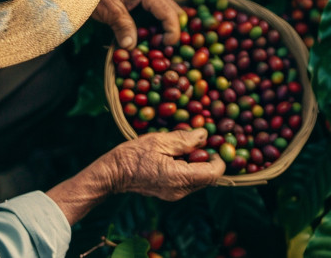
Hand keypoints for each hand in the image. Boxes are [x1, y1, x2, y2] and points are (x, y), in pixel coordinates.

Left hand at [91, 0, 183, 47]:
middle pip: (174, 13)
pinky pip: (153, 15)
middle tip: (163, 49)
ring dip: (163, 31)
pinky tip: (144, 40)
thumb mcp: (108, 7)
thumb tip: (131, 46)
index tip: (166, 47)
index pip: (170, 14)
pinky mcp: (137, 0)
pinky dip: (152, 28)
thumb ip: (122, 25)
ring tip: (153, 47)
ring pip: (164, 14)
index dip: (173, 32)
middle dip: (173, 31)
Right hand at [101, 129, 225, 200]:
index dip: (219, 158)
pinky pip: (189, 181)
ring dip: (199, 164)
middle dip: (209, 159)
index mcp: (179, 178)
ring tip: (184, 148)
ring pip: (200, 180)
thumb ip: (185, 139)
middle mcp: (180, 191)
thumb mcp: (159, 141)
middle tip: (198, 142)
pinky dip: (190, 168)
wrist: (112, 174)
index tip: (212, 144)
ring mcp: (175, 194)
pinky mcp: (170, 193)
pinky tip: (177, 156)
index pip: (214, 173)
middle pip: (209, 178)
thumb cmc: (132, 155)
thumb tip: (205, 135)